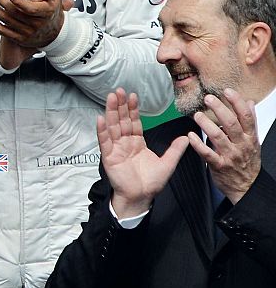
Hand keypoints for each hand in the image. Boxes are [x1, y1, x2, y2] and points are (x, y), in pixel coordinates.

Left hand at [0, 0, 67, 54]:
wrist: (54, 32)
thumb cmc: (53, 6)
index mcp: (46, 12)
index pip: (30, 9)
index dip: (19, 2)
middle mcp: (36, 25)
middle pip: (13, 12)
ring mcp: (26, 33)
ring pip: (4, 20)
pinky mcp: (18, 38)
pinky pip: (0, 30)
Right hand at [100, 88, 188, 217]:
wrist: (141, 197)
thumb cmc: (152, 182)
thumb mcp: (167, 163)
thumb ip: (175, 150)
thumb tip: (186, 137)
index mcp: (137, 143)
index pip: (134, 122)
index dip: (133, 109)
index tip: (133, 95)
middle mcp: (125, 143)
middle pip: (122, 120)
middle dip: (120, 105)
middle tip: (119, 90)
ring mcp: (116, 148)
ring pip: (112, 126)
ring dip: (111, 111)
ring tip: (111, 97)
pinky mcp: (108, 156)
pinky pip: (104, 141)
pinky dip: (102, 130)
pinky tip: (100, 118)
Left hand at [191, 89, 262, 203]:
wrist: (247, 187)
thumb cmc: (248, 161)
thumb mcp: (253, 141)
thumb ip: (249, 122)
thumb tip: (249, 102)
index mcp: (250, 138)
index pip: (246, 117)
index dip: (237, 102)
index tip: (227, 91)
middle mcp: (241, 145)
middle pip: (231, 124)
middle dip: (220, 109)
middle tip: (208, 98)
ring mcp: (230, 156)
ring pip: (218, 137)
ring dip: (206, 124)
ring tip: (197, 115)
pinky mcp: (219, 165)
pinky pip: (207, 154)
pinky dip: (198, 144)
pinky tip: (190, 135)